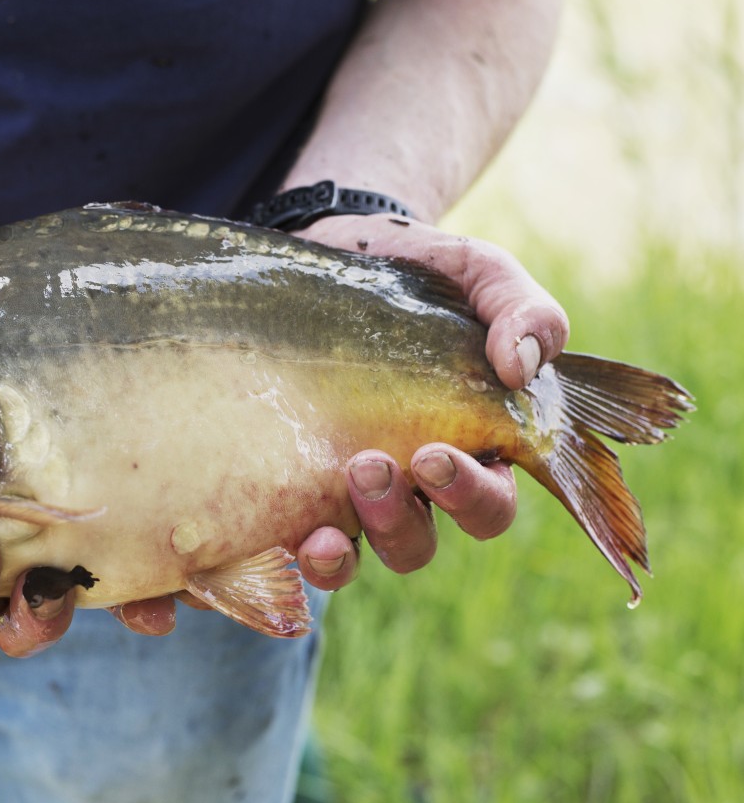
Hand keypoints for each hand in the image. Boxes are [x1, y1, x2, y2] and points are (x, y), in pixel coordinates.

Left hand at [286, 213, 568, 585]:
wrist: (328, 249)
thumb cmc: (417, 269)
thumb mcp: (475, 272)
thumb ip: (518, 308)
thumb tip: (522, 367)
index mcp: (468, 447)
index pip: (489, 504)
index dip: (470, 498)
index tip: (434, 457)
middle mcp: (408, 485)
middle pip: (419, 543)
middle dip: (397, 520)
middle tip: (368, 465)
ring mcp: (346, 490)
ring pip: (358, 554)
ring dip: (345, 552)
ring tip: (320, 519)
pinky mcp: (291, 481)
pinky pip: (294, 543)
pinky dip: (289, 554)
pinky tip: (279, 537)